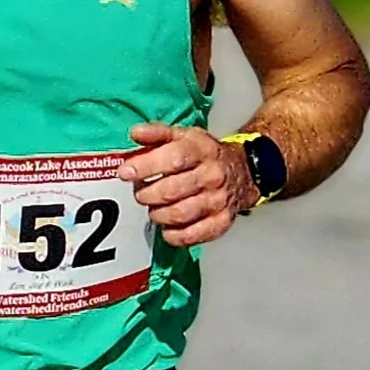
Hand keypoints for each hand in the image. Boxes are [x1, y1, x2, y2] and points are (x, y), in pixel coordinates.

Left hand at [118, 122, 254, 245]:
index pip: (173, 159)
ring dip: (157, 214)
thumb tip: (135, 133)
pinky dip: (172, 234)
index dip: (146, 167)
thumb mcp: (184, 136)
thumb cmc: (206, 155)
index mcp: (202, 151)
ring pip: (178, 214)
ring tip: (154, 207)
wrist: (243, 171)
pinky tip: (167, 225)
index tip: (126, 173)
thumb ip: (158, 133)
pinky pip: (190, 236)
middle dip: (146, 194)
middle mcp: (212, 176)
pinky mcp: (221, 222)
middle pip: (171, 191)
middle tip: (141, 192)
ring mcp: (218, 201)